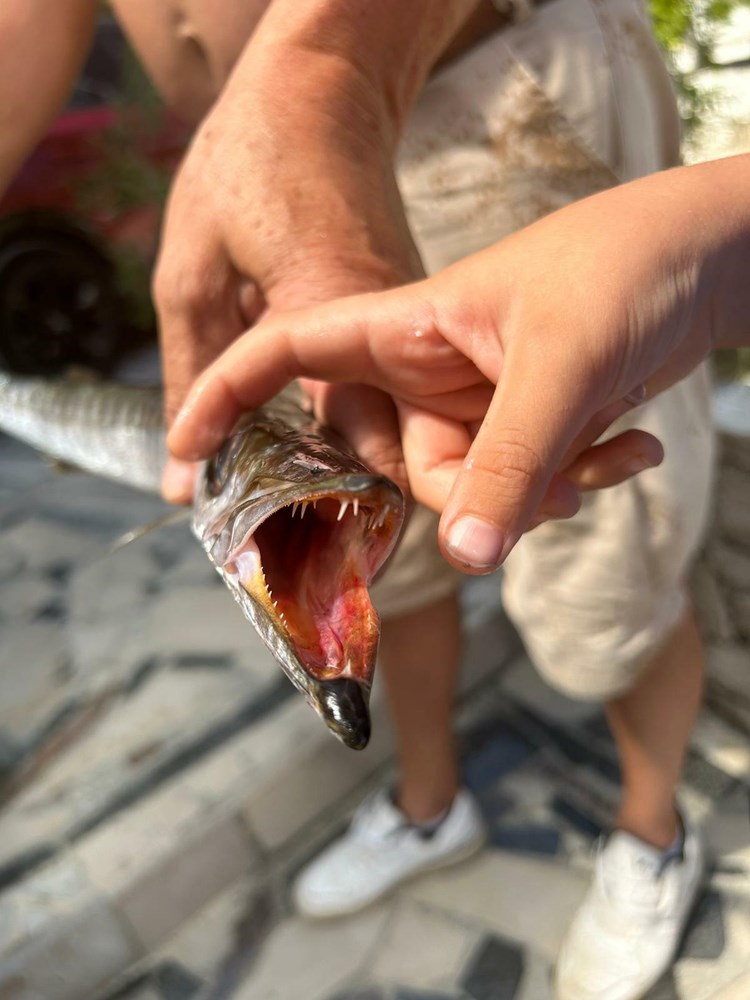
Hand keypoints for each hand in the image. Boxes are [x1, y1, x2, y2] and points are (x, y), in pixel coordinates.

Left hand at [153, 36, 422, 502]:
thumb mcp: (192, 266)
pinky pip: (430, 402)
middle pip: (407, 458)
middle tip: (320, 559)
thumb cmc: (252, 159)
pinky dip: (403, 444)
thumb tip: (181, 477)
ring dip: (396, 490)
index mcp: (340, 312)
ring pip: (429, 437)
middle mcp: (407, 328)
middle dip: (370, 518)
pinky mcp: (436, 322)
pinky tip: (363, 463)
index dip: (306, 505)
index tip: (253, 523)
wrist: (326, 82)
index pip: (341, 445)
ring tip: (336, 528)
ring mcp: (431, 326)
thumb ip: (187, 374)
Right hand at [168, 158, 749, 568]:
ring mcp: (480, 399)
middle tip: (551, 481)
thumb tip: (463, 554)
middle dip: (470, 493)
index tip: (185, 450)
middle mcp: (430, 368)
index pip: (291, 349)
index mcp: (406, 323)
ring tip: (618, 445)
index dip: (228, 395)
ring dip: (543, 489)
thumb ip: (509, 458)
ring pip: (473, 485)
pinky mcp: (528, 420)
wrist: (712, 254)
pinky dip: (576, 478)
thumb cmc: (628, 265)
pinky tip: (634, 444)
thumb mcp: (562, 362)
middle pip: (402, 464)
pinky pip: (524, 480)